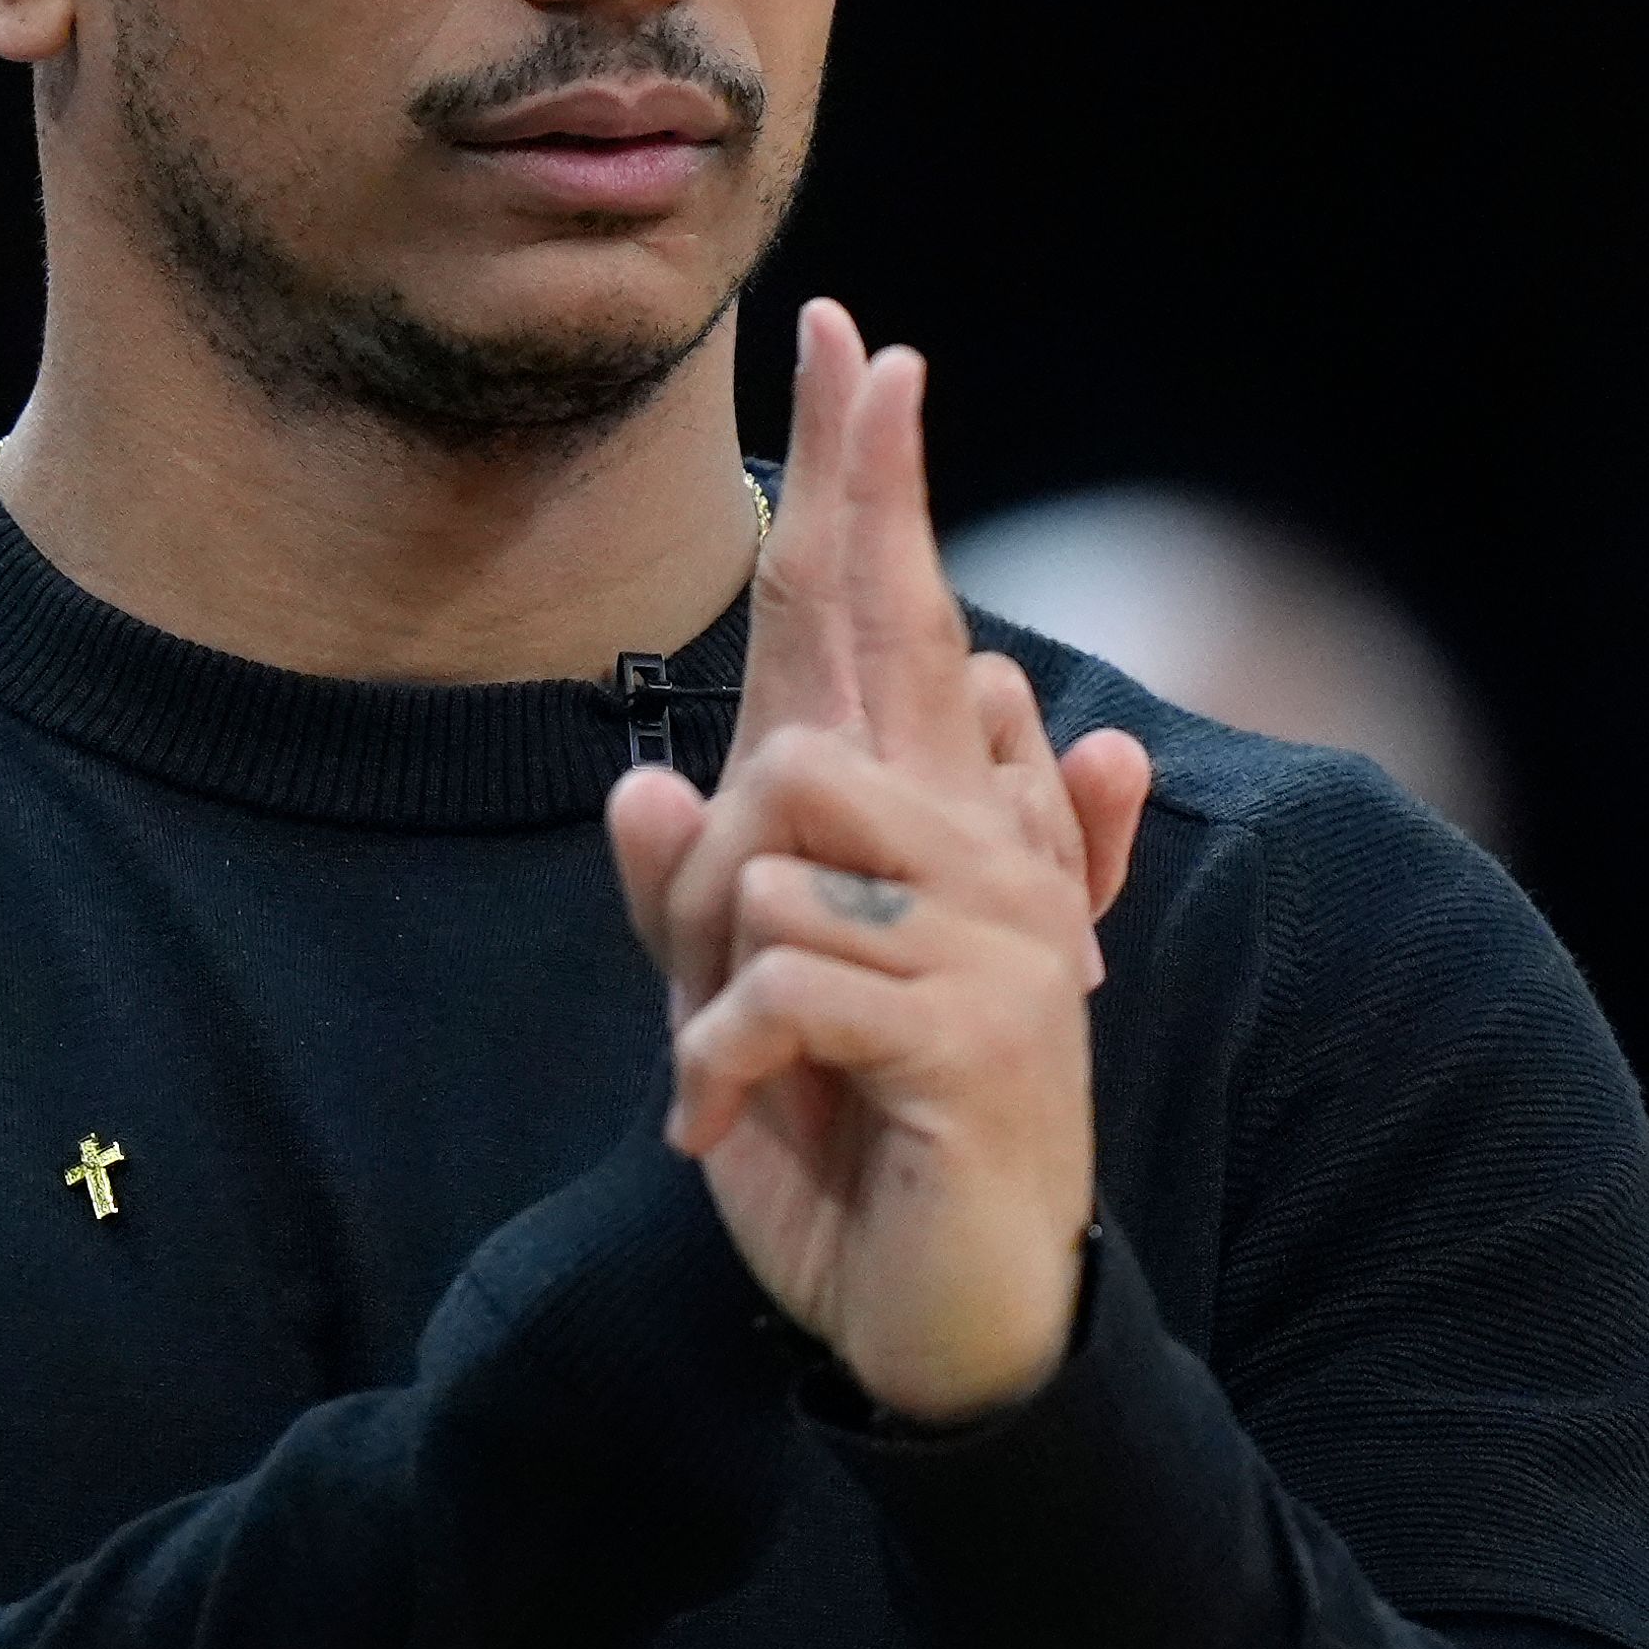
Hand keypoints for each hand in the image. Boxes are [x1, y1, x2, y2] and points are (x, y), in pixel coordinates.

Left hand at [606, 300, 1151, 1422]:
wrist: (944, 1311)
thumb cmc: (850, 1140)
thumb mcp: (732, 1011)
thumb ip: (687, 902)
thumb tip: (653, 783)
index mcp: (923, 820)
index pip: (895, 609)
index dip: (877, 474)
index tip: (861, 338)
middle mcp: (976, 841)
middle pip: (833, 689)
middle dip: (727, 838)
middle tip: (734, 1010)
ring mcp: (995, 925)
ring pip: (772, 842)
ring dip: (713, 978)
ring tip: (749, 1071)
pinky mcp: (977, 1023)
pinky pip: (779, 973)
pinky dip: (720, 1060)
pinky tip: (733, 1119)